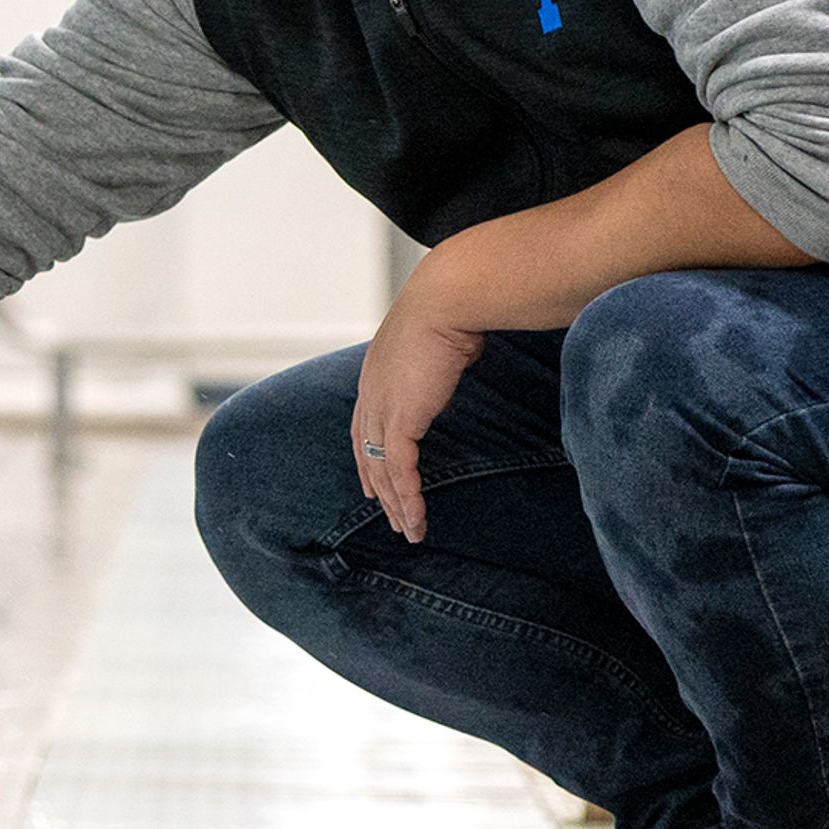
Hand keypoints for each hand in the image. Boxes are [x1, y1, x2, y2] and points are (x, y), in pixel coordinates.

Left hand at [352, 270, 488, 545]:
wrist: (448, 297)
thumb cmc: (454, 304)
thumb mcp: (441, 332)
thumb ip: (442, 351)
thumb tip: (464, 347)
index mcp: (378, 371)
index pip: (364, 423)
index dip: (368, 454)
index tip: (373, 479)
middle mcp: (371, 391)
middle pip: (366, 451)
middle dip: (377, 487)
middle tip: (390, 516)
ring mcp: (382, 407)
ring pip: (381, 469)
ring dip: (396, 503)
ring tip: (409, 530)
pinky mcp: (400, 419)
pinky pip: (399, 471)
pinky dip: (407, 498)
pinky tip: (415, 518)